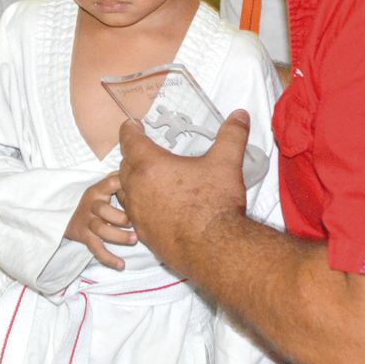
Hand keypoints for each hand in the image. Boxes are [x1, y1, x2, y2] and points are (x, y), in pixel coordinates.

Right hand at [64, 173, 135, 270]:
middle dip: (121, 217)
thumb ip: (116, 181)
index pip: (110, 184)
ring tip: (134, 239)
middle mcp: (91, 205)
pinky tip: (121, 265)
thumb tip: (136, 171)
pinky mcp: (85, 237)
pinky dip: (109, 258)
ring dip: (119, 236)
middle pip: (104, 210)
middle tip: (135, 222)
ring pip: (101, 230)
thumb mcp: (101, 188)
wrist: (63, 216)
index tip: (139, 189)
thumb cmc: (93, 202)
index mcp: (97, 191)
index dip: (122, 185)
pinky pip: (96, 249)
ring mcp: (87, 222)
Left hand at [117, 110, 249, 273]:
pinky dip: (140, 206)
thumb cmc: (215, 203)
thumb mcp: (226, 163)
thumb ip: (231, 135)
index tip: (132, 125)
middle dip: (133, 156)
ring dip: (133, 182)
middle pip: (124, 165)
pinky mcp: (144, 233)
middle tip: (146, 152)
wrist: (214, 249)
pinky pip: (134, 214)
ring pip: (125, 191)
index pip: (129, 140)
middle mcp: (136, 188)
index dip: (130, 129)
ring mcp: (137, 213)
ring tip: (149, 179)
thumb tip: (240, 115)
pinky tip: (156, 207)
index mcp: (150, 165)